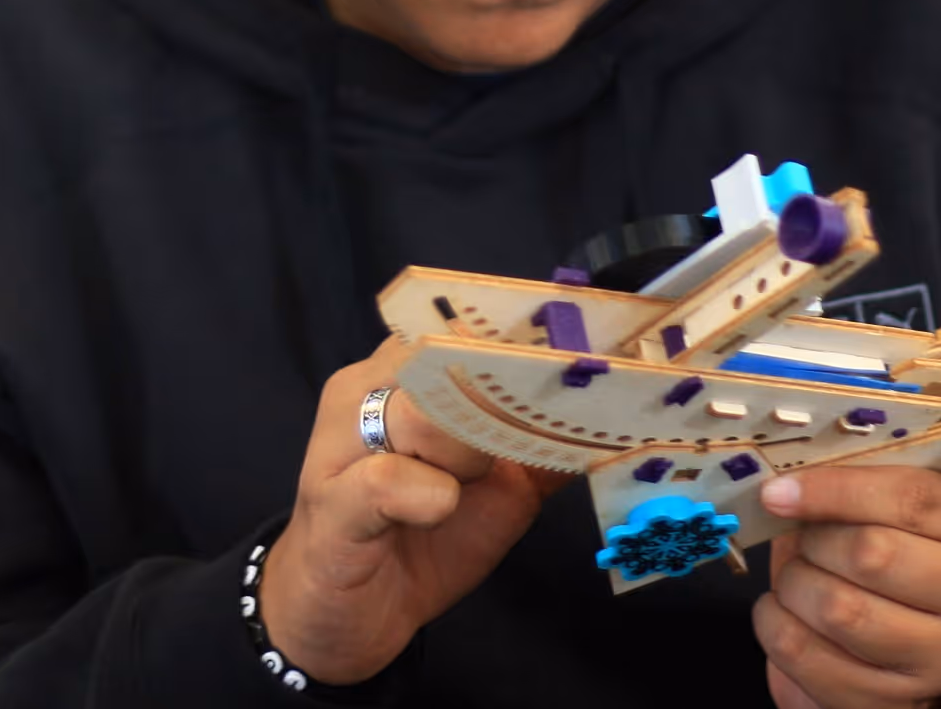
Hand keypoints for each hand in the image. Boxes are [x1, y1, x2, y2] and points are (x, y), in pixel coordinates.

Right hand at [258, 339, 571, 683]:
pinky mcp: (331, 500)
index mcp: (404, 373)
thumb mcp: (500, 490)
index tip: (571, 363)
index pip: (464, 324)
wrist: (350, 615)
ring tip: (457, 492)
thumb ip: (543, 446)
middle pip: (445, 358)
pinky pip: (390, 479)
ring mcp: (342, 441)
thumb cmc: (422, 539)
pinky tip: (434, 513)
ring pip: (422, 413)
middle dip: (498, 405)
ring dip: (464, 456)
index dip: (518, 344)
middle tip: (508, 451)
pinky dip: (431, 498)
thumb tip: (609, 417)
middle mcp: (365, 388)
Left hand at [751, 466, 940, 708]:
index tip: (778, 492)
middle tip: (800, 540)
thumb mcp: (899, 500)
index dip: (833, 490)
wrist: (922, 628)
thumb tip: (785, 488)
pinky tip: (787, 615)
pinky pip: (812, 660)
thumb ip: (858, 483)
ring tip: (795, 578)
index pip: (909, 498)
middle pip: (872, 555)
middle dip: (814, 542)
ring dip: (793, 587)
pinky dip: (778, 630)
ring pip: (839, 610)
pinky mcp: (903, 701)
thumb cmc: (903, 545)